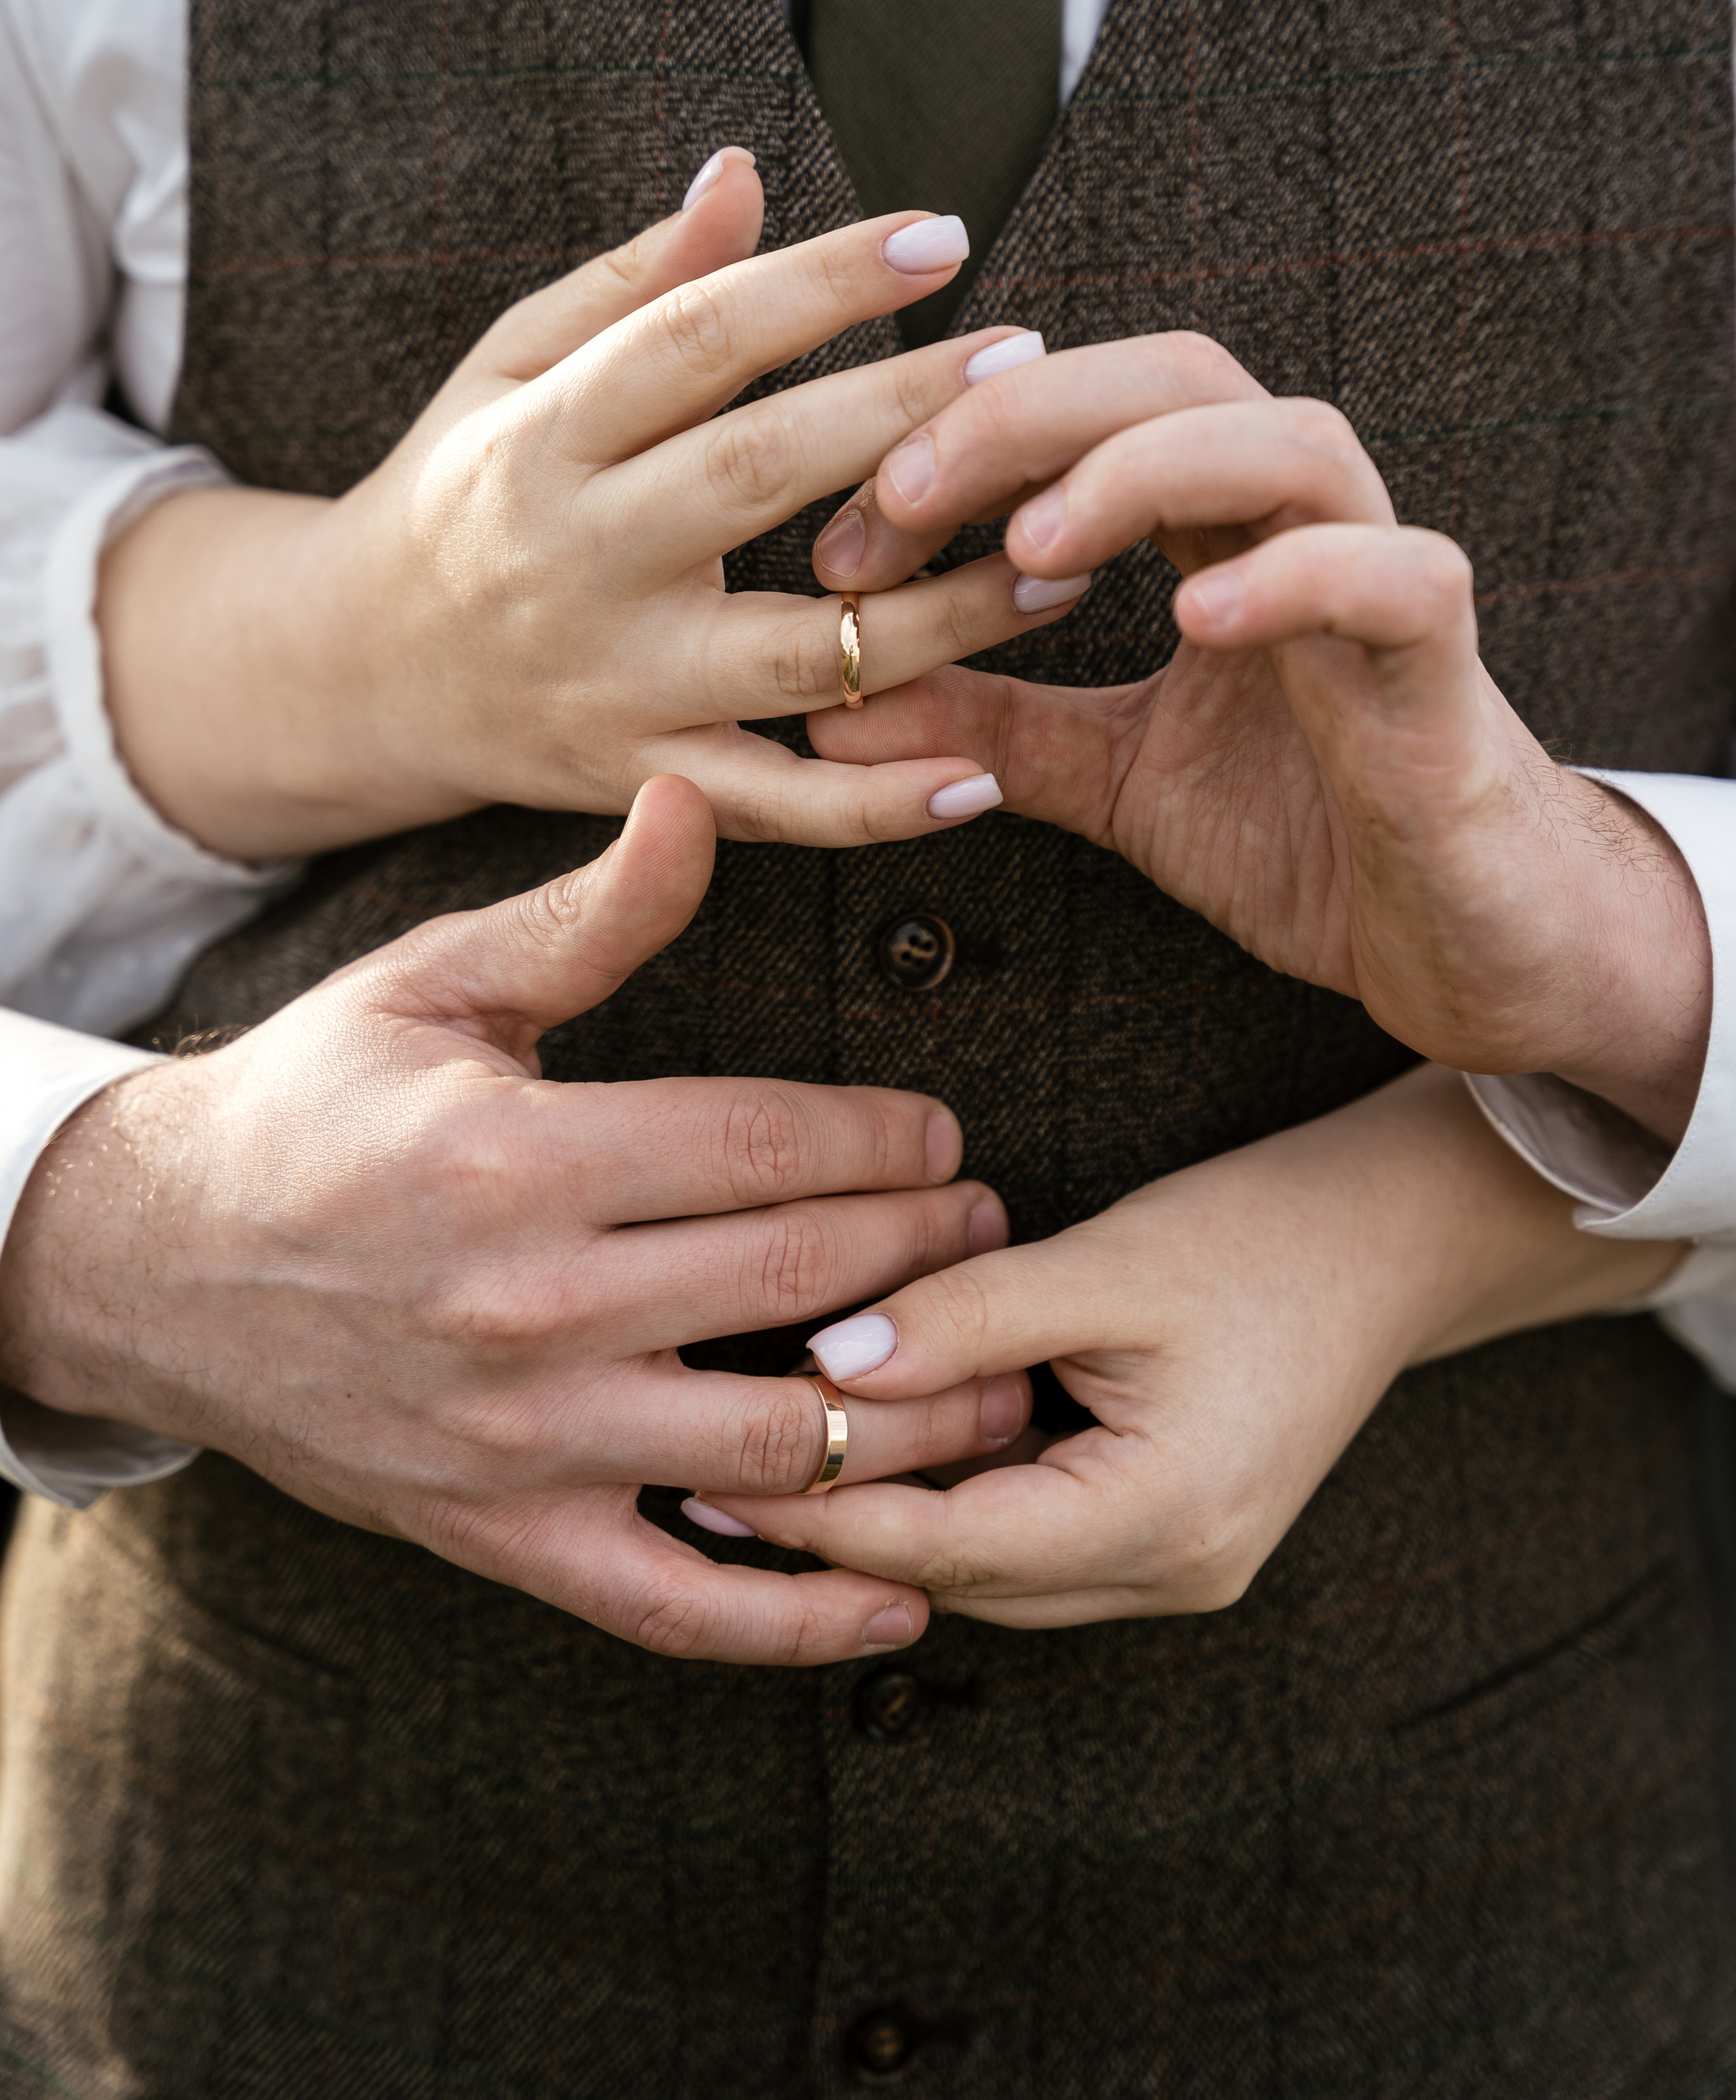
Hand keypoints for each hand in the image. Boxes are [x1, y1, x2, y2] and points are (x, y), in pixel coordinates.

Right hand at [0, 779, 1029, 1664]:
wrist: (152, 1262)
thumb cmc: (310, 1104)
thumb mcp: (433, 984)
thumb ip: (590, 913)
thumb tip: (694, 797)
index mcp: (521, 1157)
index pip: (763, 1145)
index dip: (884, 1138)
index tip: (942, 1134)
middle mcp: (529, 1306)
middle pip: (794, 1278)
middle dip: (926, 1250)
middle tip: (991, 1226)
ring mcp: (519, 1439)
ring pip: (776, 1447)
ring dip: (918, 1419)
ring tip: (1002, 1378)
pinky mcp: (504, 1533)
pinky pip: (676, 1605)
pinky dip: (798, 1618)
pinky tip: (900, 1597)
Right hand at [100, 156, 1082, 860]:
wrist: (355, 672)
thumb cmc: (465, 490)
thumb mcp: (509, 366)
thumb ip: (634, 284)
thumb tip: (742, 171)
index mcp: (545, 436)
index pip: (696, 339)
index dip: (821, 283)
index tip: (941, 235)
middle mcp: (577, 559)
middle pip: (758, 476)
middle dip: (904, 418)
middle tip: (1032, 368)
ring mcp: (613, 682)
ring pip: (794, 653)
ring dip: (939, 615)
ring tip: (1067, 560)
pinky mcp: (639, 780)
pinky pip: (771, 806)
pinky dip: (873, 808)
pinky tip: (980, 777)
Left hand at [688, 1065, 1683, 1627]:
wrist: (1395, 1242)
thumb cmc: (1261, 1236)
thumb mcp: (1104, 1263)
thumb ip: (963, 1319)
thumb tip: (825, 1367)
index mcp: (1164, 1513)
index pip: (951, 1543)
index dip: (825, 1511)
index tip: (715, 1467)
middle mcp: (1176, 1569)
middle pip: (965, 1577)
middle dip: (840, 1529)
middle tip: (708, 1473)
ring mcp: (1183, 1565)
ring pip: (994, 1571)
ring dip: (893, 1522)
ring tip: (773, 1461)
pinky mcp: (1177, 1536)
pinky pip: (1035, 1545)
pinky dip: (958, 1503)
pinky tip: (885, 1452)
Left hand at [809, 333, 1709, 1137]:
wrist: (1462, 942)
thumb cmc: (1305, 836)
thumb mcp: (1113, 778)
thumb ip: (992, 729)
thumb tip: (830, 704)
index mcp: (1214, 529)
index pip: (1081, 413)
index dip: (954, 447)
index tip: (845, 543)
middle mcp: (1298, 522)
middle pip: (1173, 376)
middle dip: (1022, 417)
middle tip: (899, 501)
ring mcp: (1382, 580)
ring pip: (1287, 440)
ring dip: (1143, 468)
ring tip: (1029, 547)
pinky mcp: (1446, 667)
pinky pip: (1394, 576)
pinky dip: (1299, 575)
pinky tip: (1200, 612)